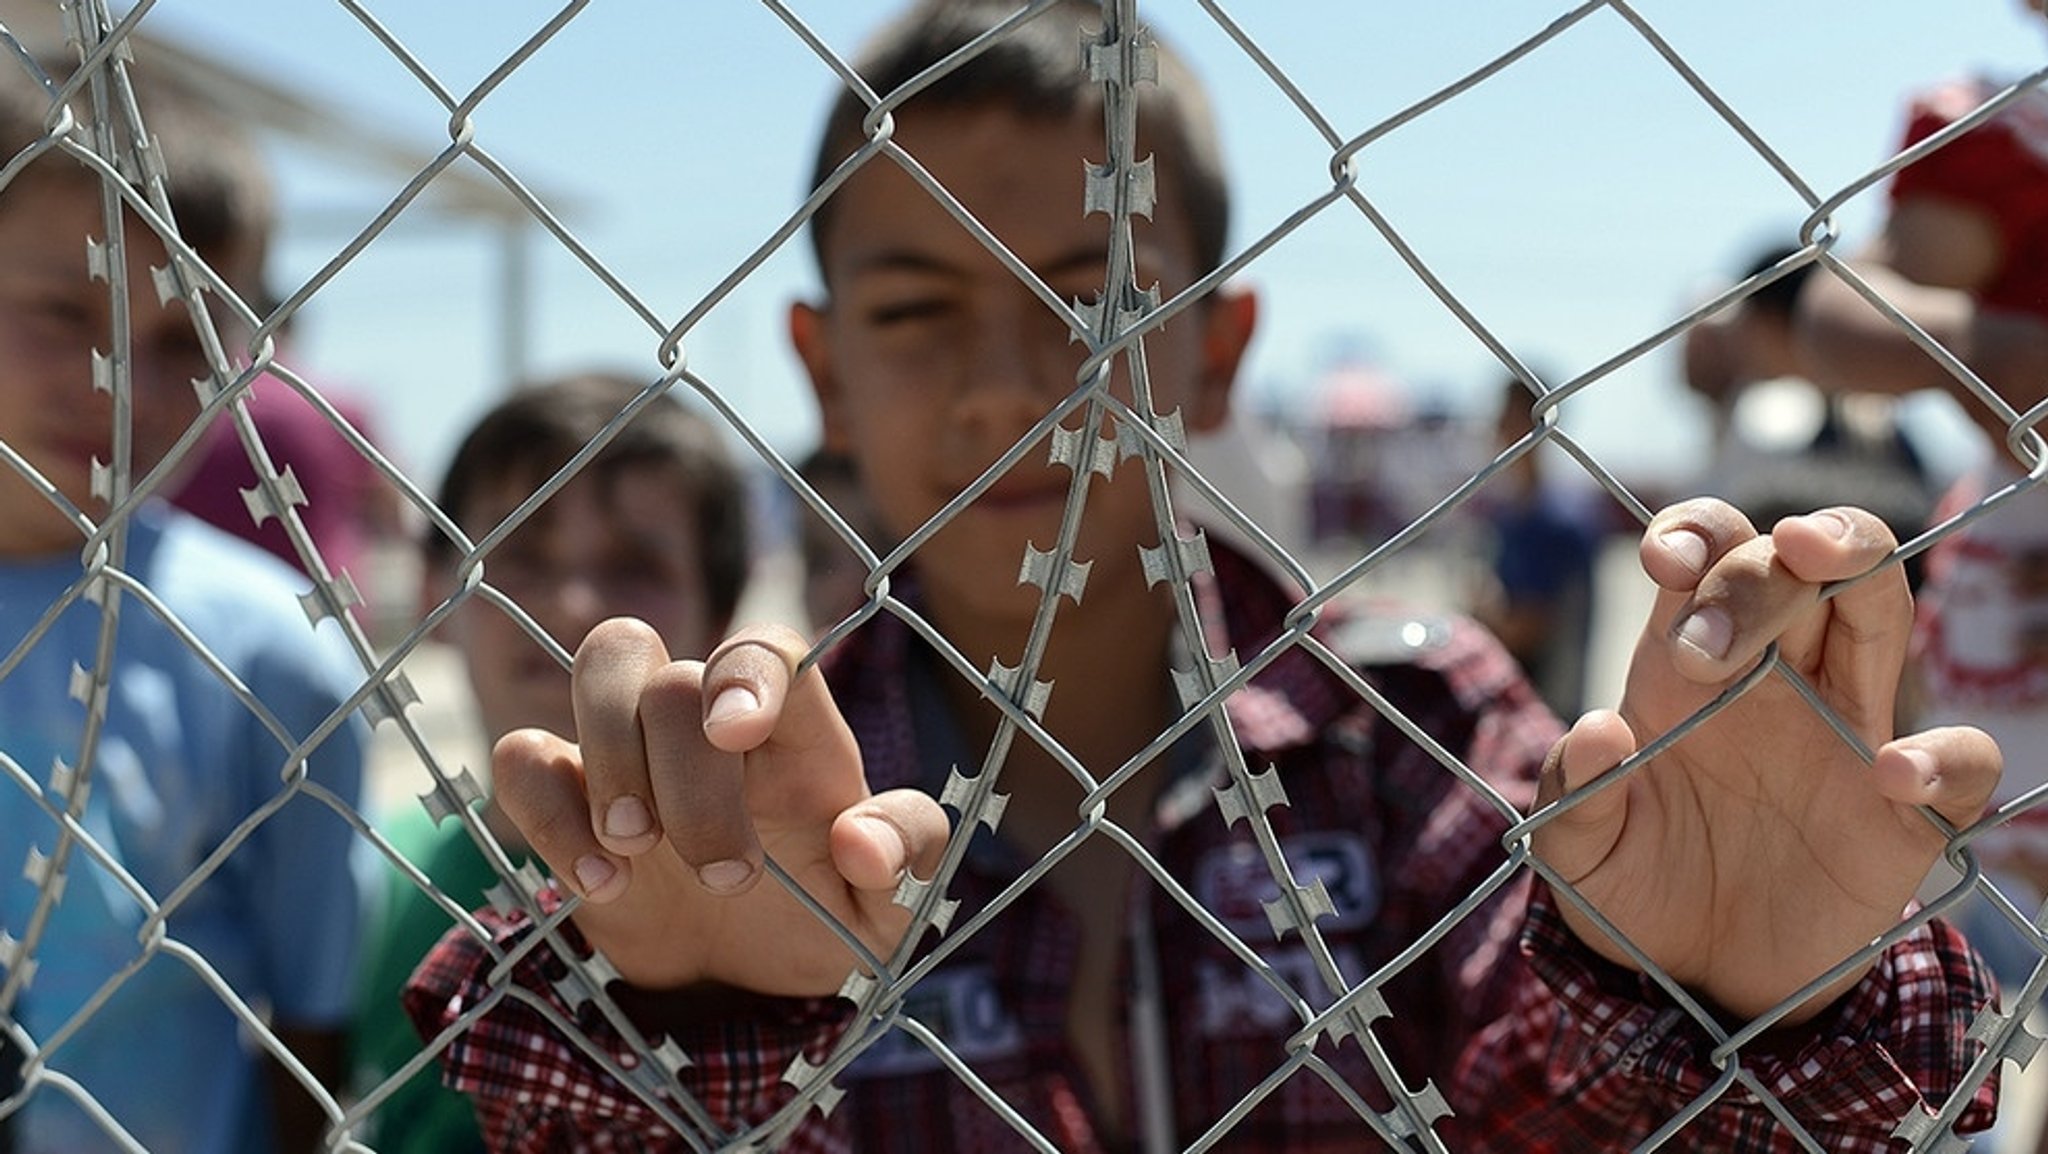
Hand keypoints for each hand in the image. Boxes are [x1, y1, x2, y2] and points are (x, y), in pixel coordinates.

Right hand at [491, 618, 949, 994]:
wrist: (741, 981)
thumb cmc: (819, 922)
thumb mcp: (888, 911)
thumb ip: (905, 857)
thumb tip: (862, 843)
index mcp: (795, 736)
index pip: (768, 650)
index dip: (746, 671)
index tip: (735, 732)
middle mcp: (710, 725)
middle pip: (672, 675)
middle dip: (684, 779)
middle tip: (724, 876)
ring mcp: (634, 753)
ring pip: (602, 666)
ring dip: (610, 762)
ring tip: (636, 852)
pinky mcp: (569, 799)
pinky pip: (525, 757)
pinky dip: (548, 813)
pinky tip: (598, 884)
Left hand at [1533, 500, 1999, 1023]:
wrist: (1699, 980)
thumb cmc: (1637, 890)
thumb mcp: (1578, 856)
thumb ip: (1571, 800)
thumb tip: (1596, 731)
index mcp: (1687, 667)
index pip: (1706, 555)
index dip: (1694, 533)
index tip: (1665, 563)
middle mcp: (1774, 677)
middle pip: (1792, 563)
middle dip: (1751, 577)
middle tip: (1703, 657)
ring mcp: (1849, 733)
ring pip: (1882, 603)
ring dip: (1856, 565)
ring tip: (1817, 558)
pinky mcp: (1907, 813)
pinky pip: (1963, 759)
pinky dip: (1944, 755)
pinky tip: (1892, 777)